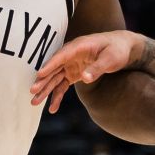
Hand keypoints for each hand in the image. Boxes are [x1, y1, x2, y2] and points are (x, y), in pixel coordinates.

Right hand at [29, 30, 143, 113]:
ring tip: (34, 103)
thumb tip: (84, 78)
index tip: (39, 74)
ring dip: (45, 90)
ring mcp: (70, 65)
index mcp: (78, 46)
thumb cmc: (117, 49)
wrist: (122, 48)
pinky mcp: (73, 73)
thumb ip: (97, 68)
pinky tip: (52, 108)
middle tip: (32, 91)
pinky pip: (62, 86)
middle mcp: (71, 55)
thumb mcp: (111, 58)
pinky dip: (57, 96)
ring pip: (55, 79)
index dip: (50, 65)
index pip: (61, 56)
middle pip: (54, 69)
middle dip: (43, 80)